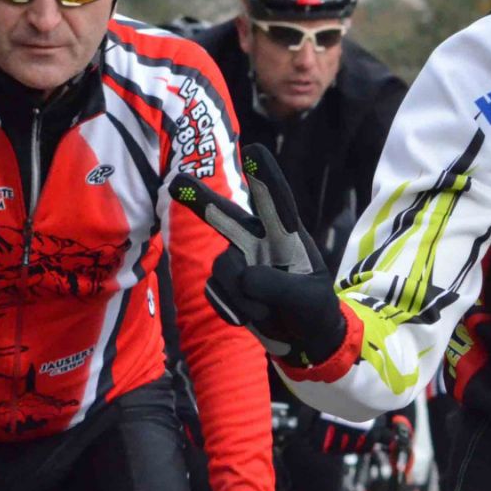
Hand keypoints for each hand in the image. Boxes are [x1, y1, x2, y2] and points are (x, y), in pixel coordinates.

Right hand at [169, 143, 345, 366]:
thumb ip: (277, 285)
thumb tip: (242, 275)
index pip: (277, 203)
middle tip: (176, 181)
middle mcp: (259, 241)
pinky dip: (233, 309)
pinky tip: (251, 315)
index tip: (253, 151)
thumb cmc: (313, 309)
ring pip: (224, 269)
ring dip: (244, 297)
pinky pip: (216, 293)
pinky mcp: (225, 283)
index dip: (264, 177)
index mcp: (288, 236)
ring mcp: (239, 261)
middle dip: (201, 200)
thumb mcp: (307, 300)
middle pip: (227, 216)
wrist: (303, 338)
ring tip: (269, 310)